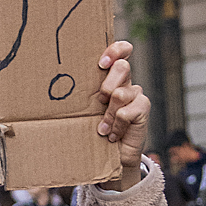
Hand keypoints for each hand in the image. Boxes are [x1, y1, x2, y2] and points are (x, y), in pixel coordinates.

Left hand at [94, 43, 149, 185]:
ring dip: (107, 116)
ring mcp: (137, 95)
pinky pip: (125, 113)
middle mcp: (127, 82)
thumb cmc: (96, 129)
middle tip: (100, 102)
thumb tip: (62, 82)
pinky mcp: (143, 108)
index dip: (115, 51)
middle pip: (122, 67)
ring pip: (119, 94)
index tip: (101, 63)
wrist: (113, 155)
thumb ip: (86, 93)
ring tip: (104, 128)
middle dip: (107, 86)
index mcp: (113, 76)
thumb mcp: (89, 109)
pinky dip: (116, 126)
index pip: (122, 51)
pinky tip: (114, 135)